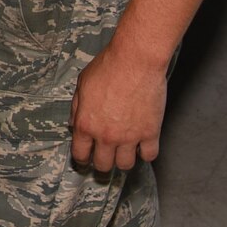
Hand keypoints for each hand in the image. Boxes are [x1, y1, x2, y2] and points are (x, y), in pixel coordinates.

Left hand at [69, 40, 167, 172]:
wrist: (135, 62)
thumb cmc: (107, 68)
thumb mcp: (82, 86)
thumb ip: (77, 109)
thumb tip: (75, 125)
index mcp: (86, 124)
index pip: (80, 154)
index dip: (82, 159)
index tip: (85, 160)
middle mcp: (106, 135)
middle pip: (103, 165)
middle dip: (102, 164)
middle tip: (105, 159)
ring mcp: (130, 137)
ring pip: (126, 165)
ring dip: (124, 160)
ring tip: (124, 152)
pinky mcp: (150, 133)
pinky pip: (149, 155)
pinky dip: (146, 153)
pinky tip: (143, 146)